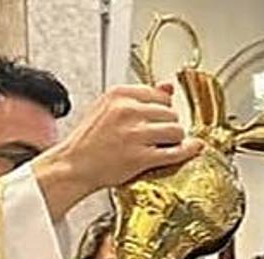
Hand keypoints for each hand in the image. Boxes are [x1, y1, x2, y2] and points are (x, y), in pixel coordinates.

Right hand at [33, 83, 202, 218]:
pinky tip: (190, 150)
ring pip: (177, 131)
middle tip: (158, 137)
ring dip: (175, 140)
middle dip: (169, 125)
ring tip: (162, 146)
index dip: (163, 110)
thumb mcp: (109, 108)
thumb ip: (140, 97)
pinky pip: (176, 152)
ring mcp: (135, 134)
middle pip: (171, 113)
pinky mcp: (141, 156)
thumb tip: (168, 86)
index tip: (159, 119)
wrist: (73, 166)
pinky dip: (187, 152)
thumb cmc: (90, 140)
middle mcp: (127, 110)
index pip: (160, 95)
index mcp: (119, 94)